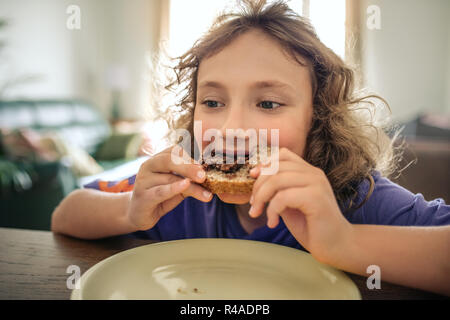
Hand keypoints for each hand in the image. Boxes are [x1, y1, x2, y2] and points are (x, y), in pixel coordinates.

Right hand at [126, 146, 212, 230]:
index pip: (174, 151)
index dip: (190, 157)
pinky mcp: (142, 196)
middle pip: (170, 160)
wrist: (138, 215)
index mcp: (157, 159)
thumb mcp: (178, 186)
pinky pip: (160, 191)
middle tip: (204, 175)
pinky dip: (173, 188)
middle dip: (189, 167)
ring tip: (206, 194)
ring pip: (170, 179)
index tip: (205, 166)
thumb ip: (190, 179)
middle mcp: (148, 166)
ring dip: (191, 186)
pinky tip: (185, 185)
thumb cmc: (160, 197)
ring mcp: (143, 180)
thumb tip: (210, 176)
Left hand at [249, 147, 351, 262]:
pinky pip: (283, 197)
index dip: (265, 164)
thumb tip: (256, 179)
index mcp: (309, 172)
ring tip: (258, 213)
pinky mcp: (316, 198)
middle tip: (253, 205)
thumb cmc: (311, 226)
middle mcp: (314, 174)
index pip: (283, 155)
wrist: (336, 246)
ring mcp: (317, 184)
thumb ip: (277, 190)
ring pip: (277, 180)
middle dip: (258, 186)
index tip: (253, 178)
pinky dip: (272, 210)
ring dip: (261, 197)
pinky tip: (273, 223)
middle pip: (276, 167)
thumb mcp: (289, 203)